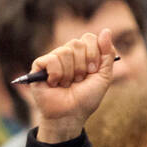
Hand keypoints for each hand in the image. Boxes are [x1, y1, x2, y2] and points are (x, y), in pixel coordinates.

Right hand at [30, 28, 115, 142]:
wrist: (70, 115)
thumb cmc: (86, 99)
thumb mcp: (103, 77)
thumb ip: (107, 54)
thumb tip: (106, 30)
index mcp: (83, 54)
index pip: (89, 38)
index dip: (93, 54)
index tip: (93, 71)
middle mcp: (68, 53)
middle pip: (77, 43)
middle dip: (81, 66)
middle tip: (79, 80)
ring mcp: (53, 58)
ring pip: (64, 52)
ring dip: (69, 74)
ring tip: (66, 85)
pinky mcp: (39, 66)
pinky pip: (51, 59)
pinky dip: (56, 74)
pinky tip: (54, 84)